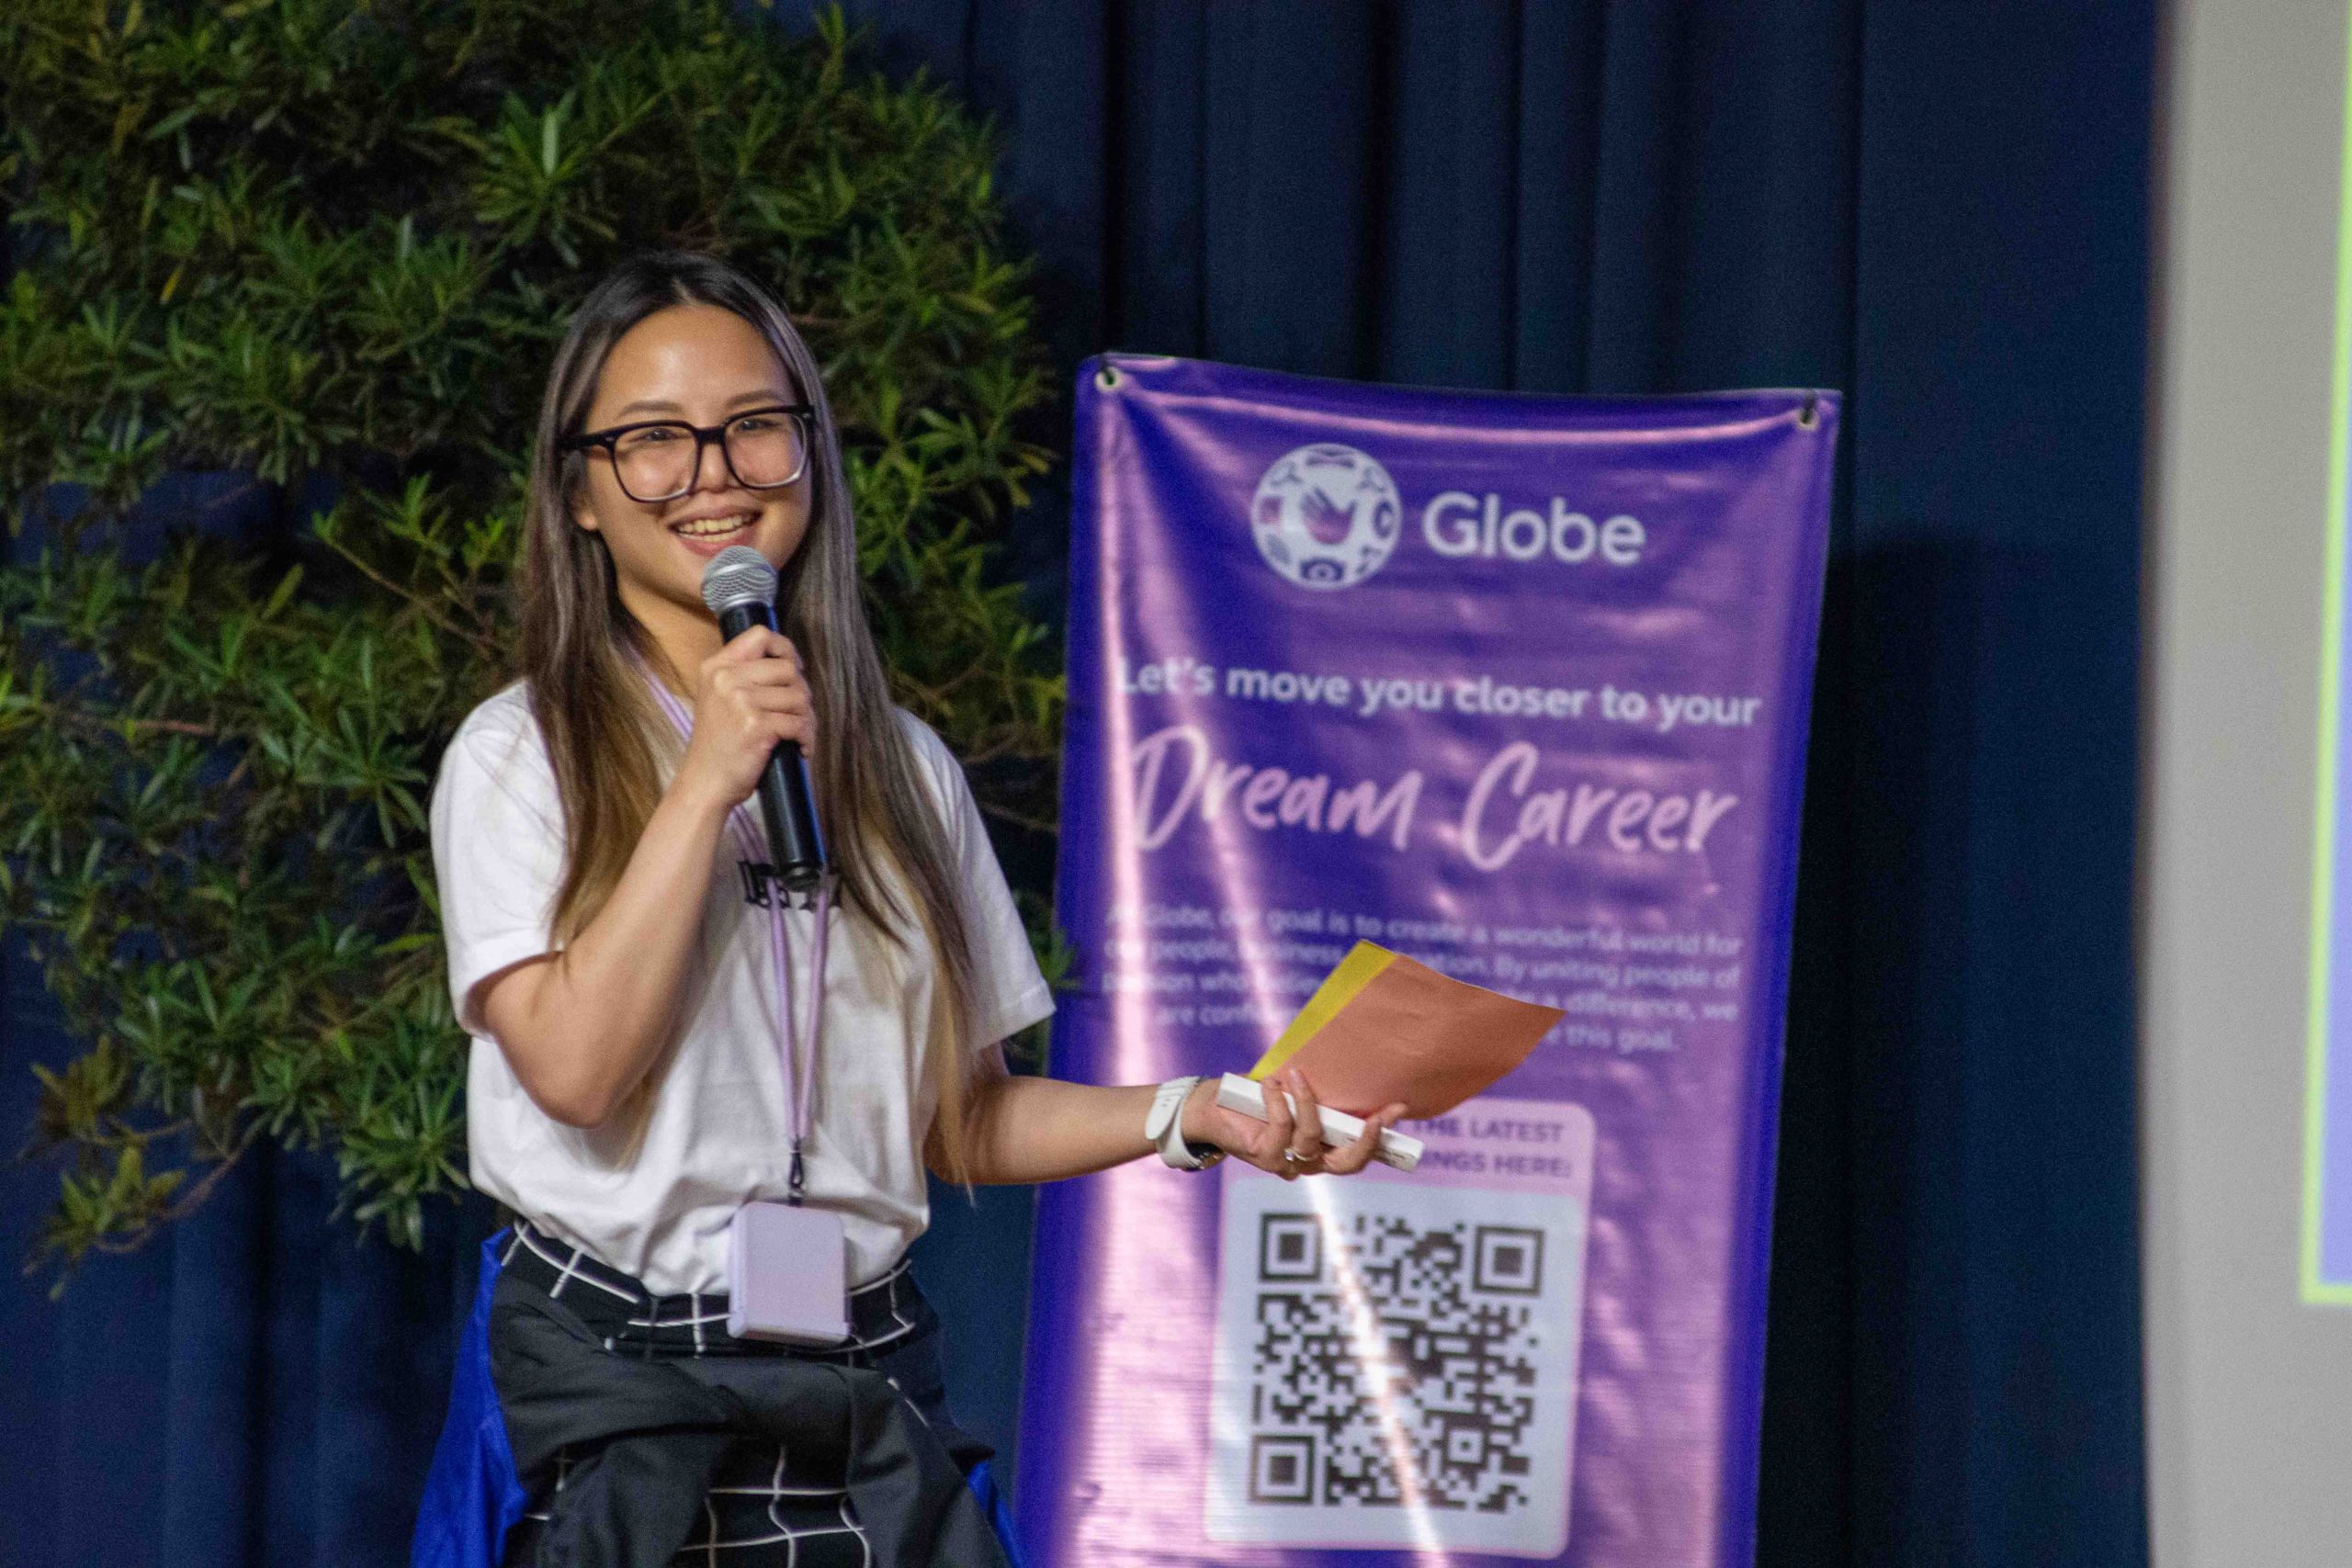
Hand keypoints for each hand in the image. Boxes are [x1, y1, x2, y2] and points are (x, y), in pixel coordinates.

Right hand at [672, 626, 814, 813]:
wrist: (704, 783)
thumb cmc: (718, 745)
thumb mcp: (719, 698)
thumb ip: (744, 676)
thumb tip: (791, 664)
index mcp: (716, 667)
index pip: (760, 635)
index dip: (785, 649)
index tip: (794, 669)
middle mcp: (727, 679)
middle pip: (787, 668)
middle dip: (801, 692)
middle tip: (797, 713)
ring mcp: (741, 701)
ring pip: (799, 696)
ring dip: (807, 719)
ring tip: (798, 734)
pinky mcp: (757, 726)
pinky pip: (800, 723)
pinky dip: (806, 739)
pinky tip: (800, 748)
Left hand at [1183, 1068, 1405, 1180]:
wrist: (1210, 1106)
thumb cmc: (1256, 1095)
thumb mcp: (1294, 1090)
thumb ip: (1320, 1088)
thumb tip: (1351, 1066)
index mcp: (1322, 1147)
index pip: (1359, 1150)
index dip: (1381, 1135)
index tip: (1399, 1108)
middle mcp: (1309, 1160)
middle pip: (1348, 1163)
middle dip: (1367, 1140)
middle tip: (1377, 1116)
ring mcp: (1287, 1162)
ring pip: (1312, 1139)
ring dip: (1307, 1104)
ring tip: (1296, 1076)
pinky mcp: (1264, 1156)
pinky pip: (1282, 1129)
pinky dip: (1279, 1103)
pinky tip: (1271, 1084)